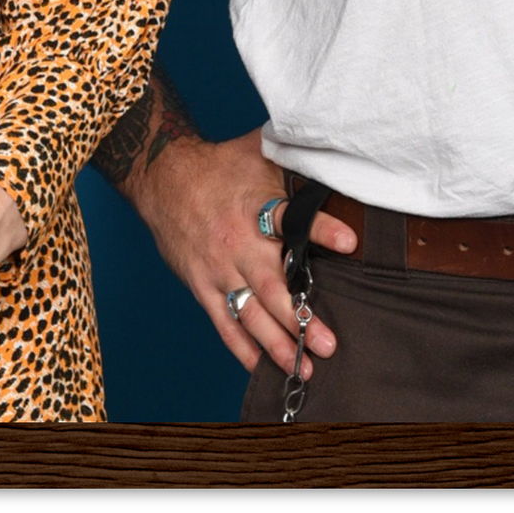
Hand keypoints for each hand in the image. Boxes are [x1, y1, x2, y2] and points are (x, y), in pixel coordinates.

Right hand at [136, 128, 358, 375]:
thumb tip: (333, 144)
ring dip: (278, 343)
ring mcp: (218, 269)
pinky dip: (242, 348)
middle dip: (301, 317)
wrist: (164, 177)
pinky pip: (224, 323)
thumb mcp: (257, 150)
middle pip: (272, 285)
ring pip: (250, 313)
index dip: (320, 230)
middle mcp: (238, 243)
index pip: (291, 218)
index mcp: (255, 206)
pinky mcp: (202, 286)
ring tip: (303, 367)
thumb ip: (293, 155)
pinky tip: (261, 367)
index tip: (349, 242)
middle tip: (328, 342)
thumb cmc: (219, 164)